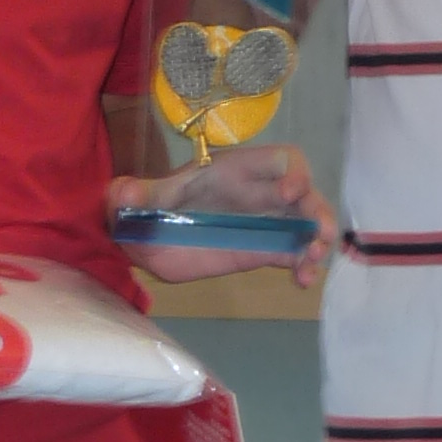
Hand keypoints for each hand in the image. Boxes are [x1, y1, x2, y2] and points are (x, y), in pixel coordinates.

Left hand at [106, 144, 336, 287]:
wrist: (145, 238)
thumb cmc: (147, 209)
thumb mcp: (137, 199)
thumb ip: (132, 193)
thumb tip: (122, 193)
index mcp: (233, 171)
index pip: (275, 160)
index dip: (291, 171)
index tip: (290, 194)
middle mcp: (256, 193)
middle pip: (302, 192)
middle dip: (316, 209)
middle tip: (319, 235)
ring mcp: (263, 222)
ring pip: (304, 223)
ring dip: (317, 240)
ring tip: (313, 261)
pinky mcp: (261, 251)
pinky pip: (291, 253)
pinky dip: (302, 265)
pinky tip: (302, 281)